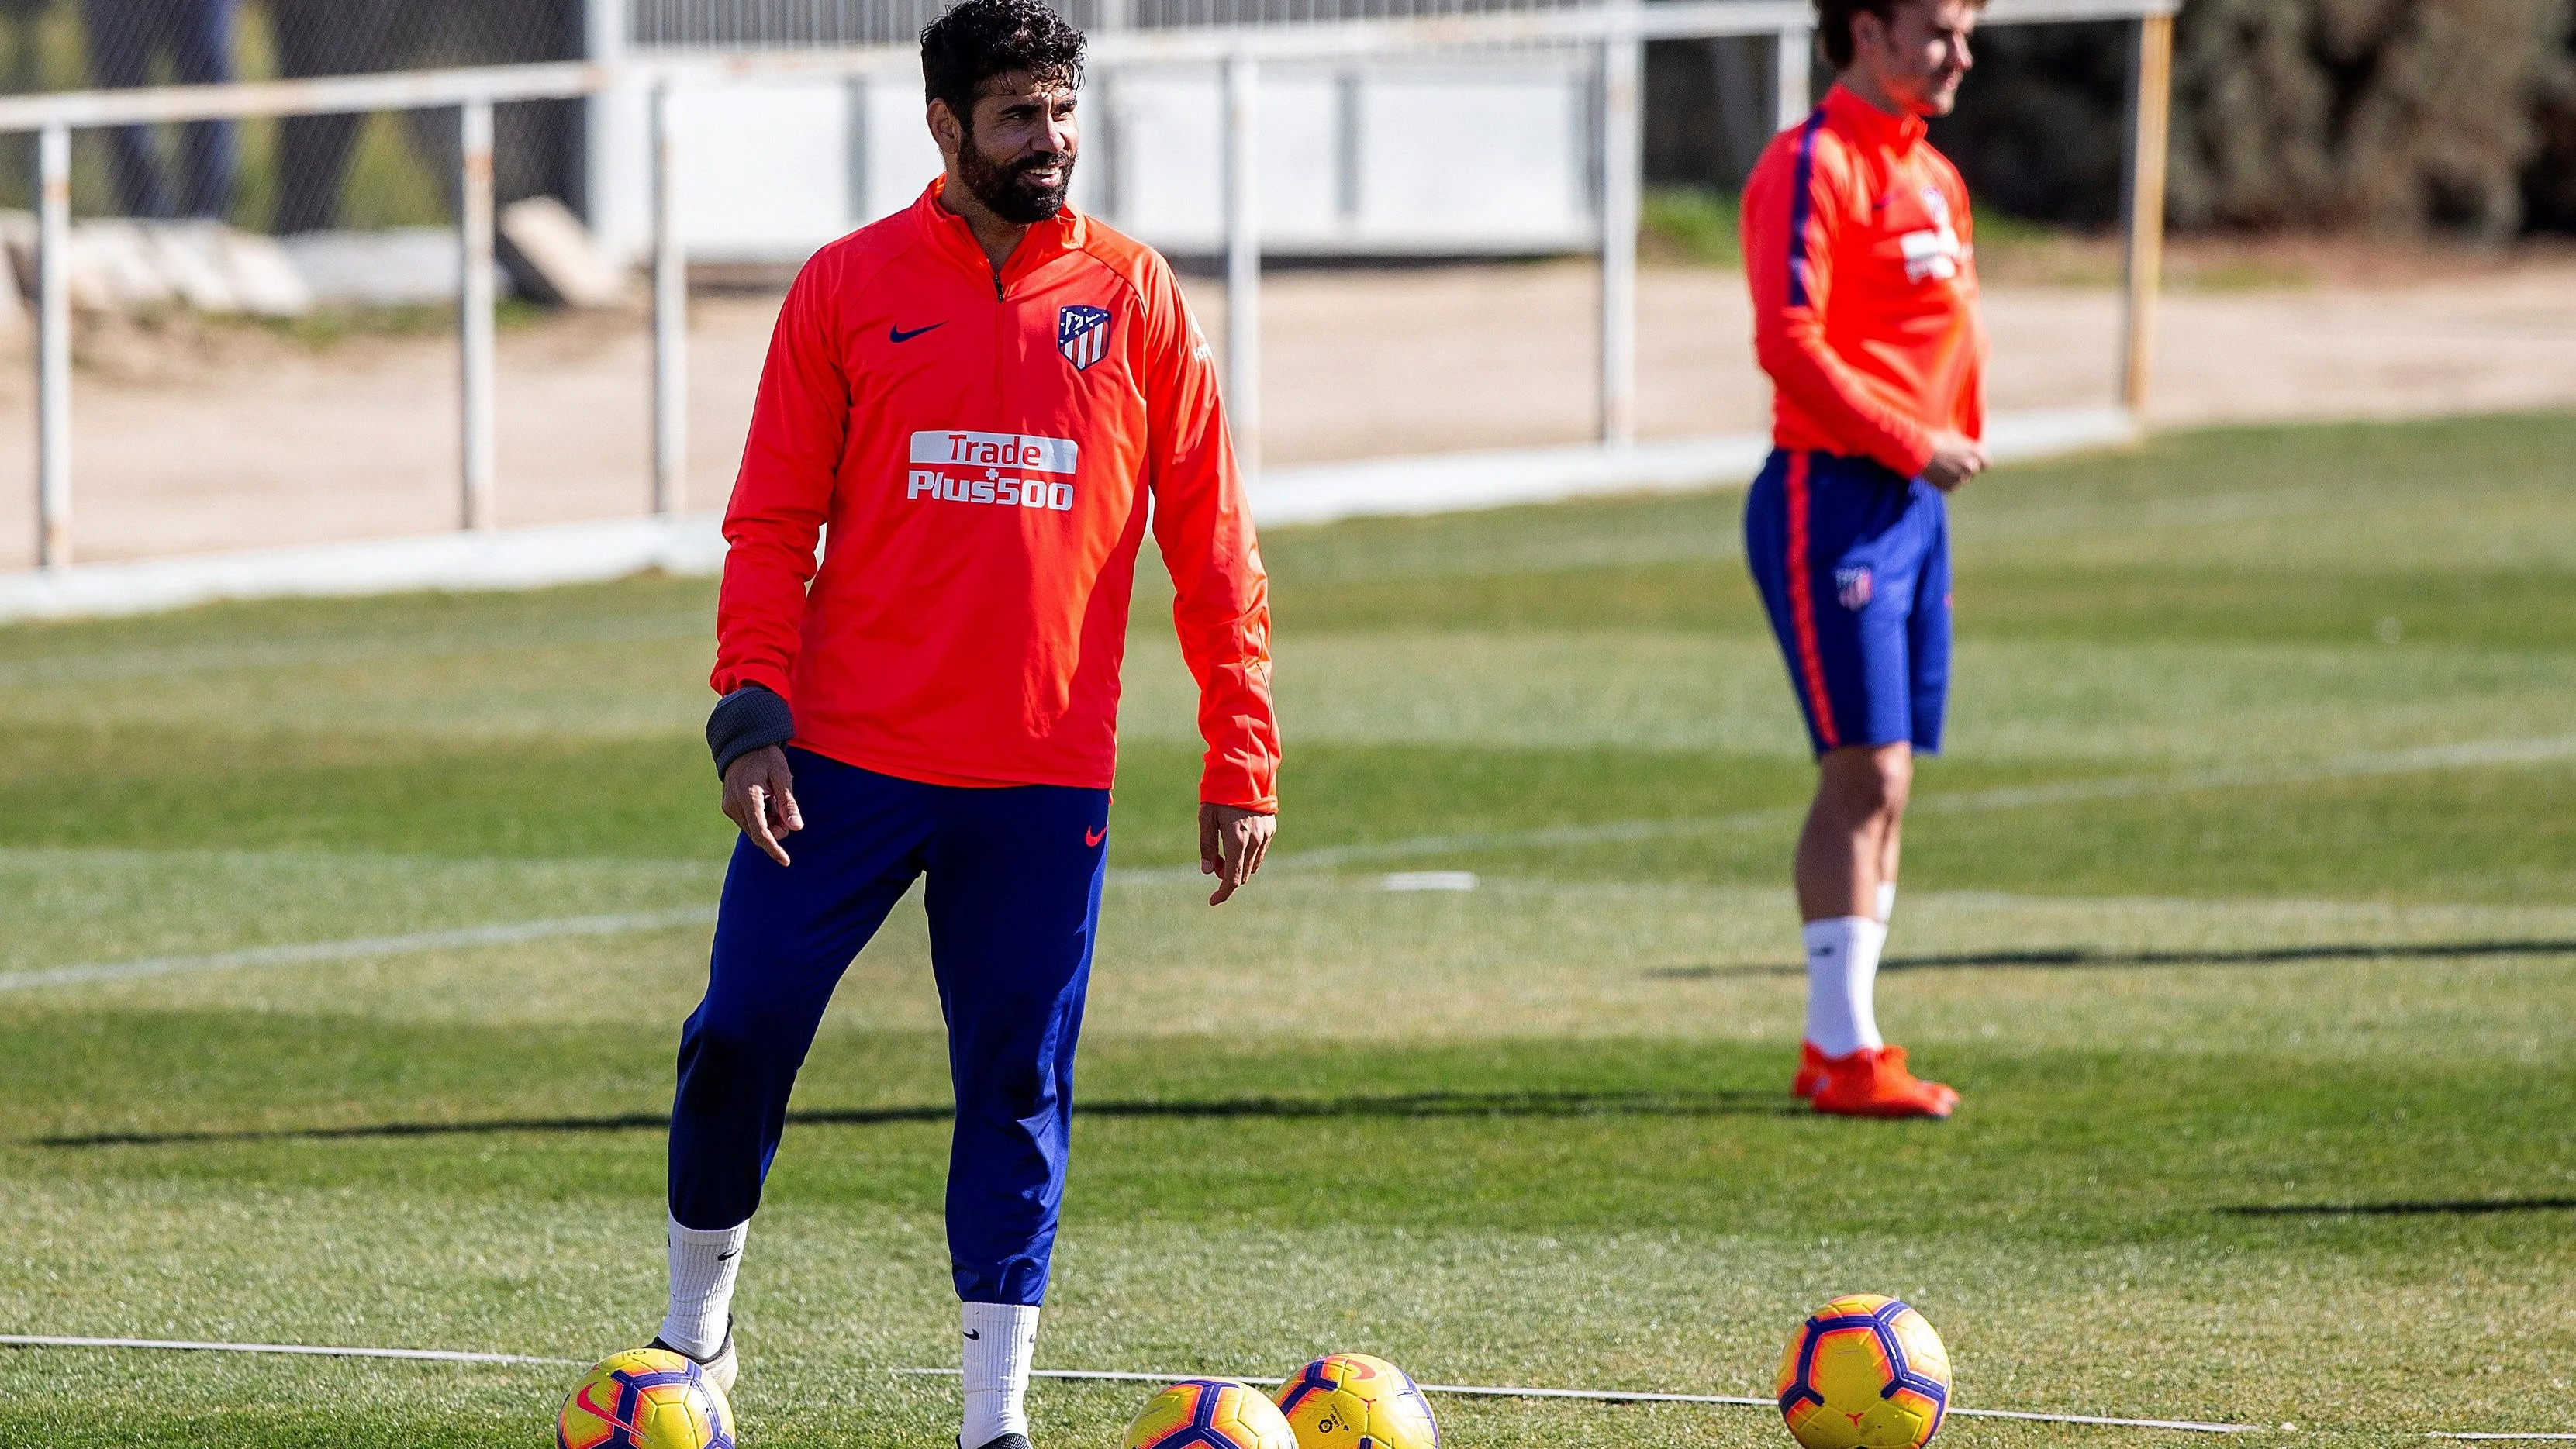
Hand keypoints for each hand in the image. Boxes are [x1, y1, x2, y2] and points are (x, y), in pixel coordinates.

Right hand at [722, 746, 802, 866]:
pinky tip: (765, 801)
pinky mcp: (728, 807)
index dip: (774, 849)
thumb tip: (796, 828)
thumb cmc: (766, 758)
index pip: (761, 832)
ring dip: (769, 824)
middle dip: (776, 830)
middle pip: (758, 833)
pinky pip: (748, 822)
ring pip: (753, 829)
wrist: (743, 745)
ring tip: (774, 800)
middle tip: (786, 811)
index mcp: (748, 797)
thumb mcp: (783, 776)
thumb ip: (788, 803)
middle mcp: (734, 805)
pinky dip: (760, 818)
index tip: (785, 861)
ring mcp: (729, 807)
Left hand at [1198, 803, 1274, 904]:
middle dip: (1227, 877)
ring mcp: (1265, 835)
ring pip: (1253, 864)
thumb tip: (1208, 871)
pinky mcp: (1270, 828)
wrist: (1245, 770)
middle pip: (1243, 875)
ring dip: (1238, 866)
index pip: (1232, 879)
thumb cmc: (1220, 793)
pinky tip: (1237, 840)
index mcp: (1237, 841)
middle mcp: (1254, 841)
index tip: (1213, 901)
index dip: (1222, 893)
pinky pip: (1260, 851)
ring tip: (1223, 850)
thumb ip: (1207, 846)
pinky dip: (1248, 854)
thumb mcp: (1206, 818)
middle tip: (1214, 864)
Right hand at [1921, 431, 1988, 491]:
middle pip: (1972, 472)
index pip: (1986, 464)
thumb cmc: (1936, 439)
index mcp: (1977, 453)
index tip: (1970, 460)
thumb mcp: (1955, 436)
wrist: (1919, 451)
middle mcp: (1972, 467)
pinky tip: (1936, 473)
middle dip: (1964, 468)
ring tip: (1940, 466)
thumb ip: (1966, 445)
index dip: (1978, 462)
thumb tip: (1968, 448)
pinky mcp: (1949, 488)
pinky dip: (1944, 482)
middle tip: (1950, 462)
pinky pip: (1950, 486)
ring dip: (1953, 475)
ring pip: (1960, 479)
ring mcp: (1961, 479)